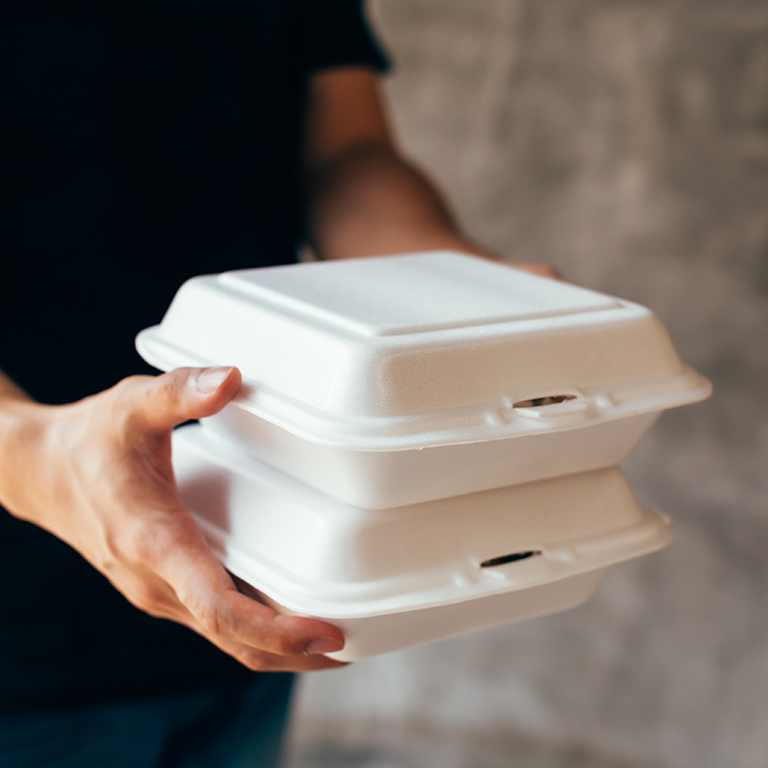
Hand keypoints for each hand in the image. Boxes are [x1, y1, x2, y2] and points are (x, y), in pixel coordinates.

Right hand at [0, 367, 345, 671]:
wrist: (38, 472)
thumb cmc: (87, 440)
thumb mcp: (132, 406)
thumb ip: (181, 392)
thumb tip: (231, 379)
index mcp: (154, 542)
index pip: (220, 608)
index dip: (277, 628)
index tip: (326, 632)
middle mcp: (156, 580)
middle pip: (233, 639)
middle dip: (292, 652)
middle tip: (351, 645)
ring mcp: (157, 589)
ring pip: (223, 638)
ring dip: (275, 647)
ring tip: (329, 640)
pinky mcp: (161, 585)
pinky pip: (212, 622)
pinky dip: (252, 630)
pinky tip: (282, 613)